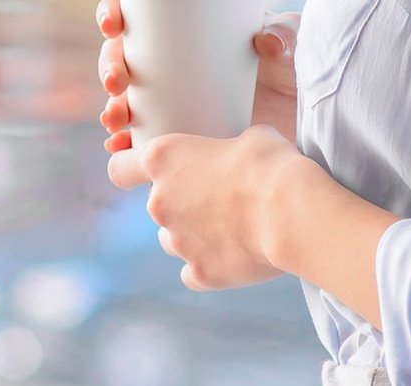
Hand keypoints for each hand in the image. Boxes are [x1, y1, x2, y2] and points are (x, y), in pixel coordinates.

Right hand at [96, 0, 301, 153]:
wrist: (318, 126)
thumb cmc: (304, 75)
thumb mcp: (298, 44)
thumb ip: (287, 34)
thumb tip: (265, 43)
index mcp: (193, 29)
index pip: (141, 11)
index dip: (114, 11)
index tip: (114, 24)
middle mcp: (177, 64)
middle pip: (124, 56)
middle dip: (110, 66)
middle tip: (118, 82)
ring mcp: (177, 101)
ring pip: (127, 99)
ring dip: (112, 107)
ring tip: (117, 121)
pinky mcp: (182, 136)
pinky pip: (142, 139)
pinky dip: (125, 144)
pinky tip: (118, 148)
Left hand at [107, 124, 308, 290]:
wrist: (291, 212)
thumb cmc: (270, 164)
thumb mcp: (250, 136)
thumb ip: (229, 147)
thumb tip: (239, 154)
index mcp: (164, 160)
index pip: (120, 168)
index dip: (128, 169)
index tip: (137, 172)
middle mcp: (160, 202)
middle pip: (155, 206)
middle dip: (180, 202)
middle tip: (217, 197)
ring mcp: (178, 242)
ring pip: (173, 240)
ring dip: (192, 234)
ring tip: (230, 227)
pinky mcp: (201, 274)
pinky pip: (194, 272)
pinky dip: (209, 265)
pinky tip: (235, 254)